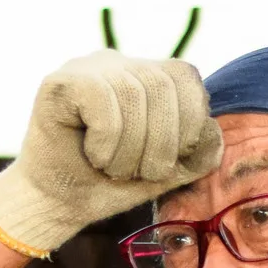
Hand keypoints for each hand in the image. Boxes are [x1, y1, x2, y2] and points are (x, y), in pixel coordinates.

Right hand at [0, 50, 222, 257]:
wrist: (58, 205)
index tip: (167, 161)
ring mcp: (87, 67)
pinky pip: (102, 100)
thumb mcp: (168, 170)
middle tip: (138, 173)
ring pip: (132, 94)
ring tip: (112, 168)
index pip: (187, 77)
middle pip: (162, 85)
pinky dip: (107, 141)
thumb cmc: (110, 185)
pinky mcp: (60, 81)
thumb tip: (209, 131)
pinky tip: (93, 155)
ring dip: (129, 150)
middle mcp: (118, 62)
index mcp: (148, 76)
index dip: (189, 123)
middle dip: (160, 144)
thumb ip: (198, 149)